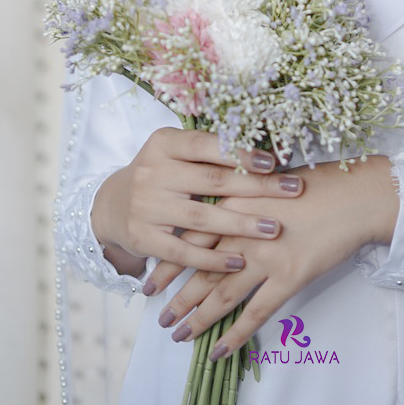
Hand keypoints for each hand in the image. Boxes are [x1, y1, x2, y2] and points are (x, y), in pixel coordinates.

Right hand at [90, 127, 304, 279]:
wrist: (111, 205)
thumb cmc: (160, 174)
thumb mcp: (175, 152)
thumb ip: (209, 151)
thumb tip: (264, 154)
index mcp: (164, 143)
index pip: (206, 145)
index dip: (240, 153)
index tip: (273, 161)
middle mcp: (152, 172)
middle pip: (212, 181)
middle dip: (256, 187)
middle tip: (292, 190)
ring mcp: (146, 207)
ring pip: (201, 218)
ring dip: (241, 225)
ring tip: (273, 228)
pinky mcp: (143, 238)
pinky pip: (183, 253)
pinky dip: (212, 260)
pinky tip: (239, 261)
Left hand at [148, 155, 398, 348]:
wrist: (355, 195)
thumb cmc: (317, 182)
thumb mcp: (270, 177)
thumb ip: (240, 191)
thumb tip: (216, 204)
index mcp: (236, 200)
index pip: (191, 235)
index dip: (168, 259)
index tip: (149, 277)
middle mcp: (243, 230)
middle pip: (200, 267)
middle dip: (176, 293)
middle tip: (158, 314)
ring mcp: (265, 256)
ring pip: (221, 294)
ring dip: (197, 318)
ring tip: (177, 334)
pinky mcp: (288, 278)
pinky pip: (255, 314)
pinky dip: (235, 335)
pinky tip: (219, 350)